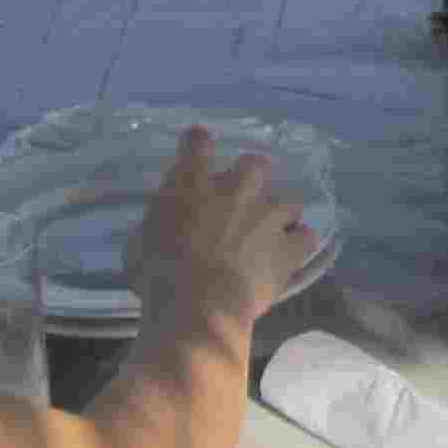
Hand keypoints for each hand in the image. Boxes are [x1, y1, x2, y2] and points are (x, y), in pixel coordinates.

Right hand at [130, 128, 319, 340]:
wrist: (198, 305)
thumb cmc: (158, 273)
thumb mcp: (141, 239)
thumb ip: (160, 220)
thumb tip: (167, 218)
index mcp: (192, 184)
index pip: (196, 144)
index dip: (198, 142)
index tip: (198, 144)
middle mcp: (236, 190)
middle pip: (254, 163)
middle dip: (250, 176)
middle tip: (241, 198)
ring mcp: (268, 217)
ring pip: (288, 200)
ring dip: (278, 213)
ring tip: (268, 231)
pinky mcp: (288, 248)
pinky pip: (306, 237)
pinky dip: (298, 242)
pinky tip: (289, 252)